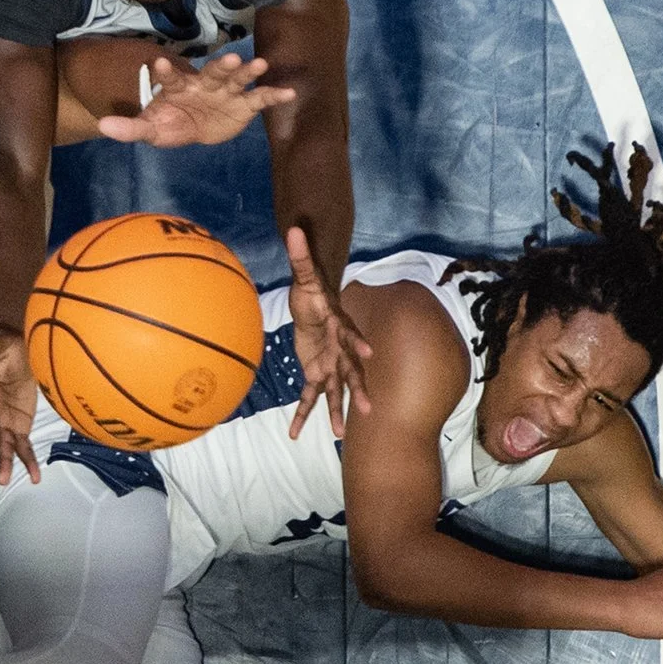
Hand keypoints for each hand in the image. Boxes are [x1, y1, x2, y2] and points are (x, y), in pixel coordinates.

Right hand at [0, 330, 41, 484]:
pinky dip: (28, 462)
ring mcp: (4, 422)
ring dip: (2, 461)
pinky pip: (24, 447)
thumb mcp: (3, 343)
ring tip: (2, 480)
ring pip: (2, 444)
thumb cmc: (10, 348)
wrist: (24, 355)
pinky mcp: (20, 428)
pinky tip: (35, 478)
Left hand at [97, 53, 296, 148]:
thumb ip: (130, 128)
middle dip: (221, 66)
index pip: (171, 78)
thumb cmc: (170, 123)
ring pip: (238, 79)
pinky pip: (259, 99)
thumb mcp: (150, 129)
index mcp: (179, 88)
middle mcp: (205, 84)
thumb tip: (103, 126)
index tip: (158, 63)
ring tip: (261, 64)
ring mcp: (226, 93)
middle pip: (212, 72)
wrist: (193, 128)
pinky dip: (273, 95)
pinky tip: (289, 92)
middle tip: (230, 58)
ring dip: (249, 71)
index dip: (165, 72)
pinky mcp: (243, 106)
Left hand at [282, 226, 370, 437]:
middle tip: (367, 407)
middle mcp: (340, 349)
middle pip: (352, 370)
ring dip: (337, 411)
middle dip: (358, 388)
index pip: (350, 333)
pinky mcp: (316, 374)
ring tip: (340, 433)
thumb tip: (294, 228)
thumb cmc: (311, 291)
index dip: (358, 341)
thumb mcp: (303, 274)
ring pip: (335, 390)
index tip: (368, 352)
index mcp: (339, 325)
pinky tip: (294, 435)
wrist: (314, 307)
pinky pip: (309, 397)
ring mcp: (330, 364)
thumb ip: (300, 254)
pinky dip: (302, 415)